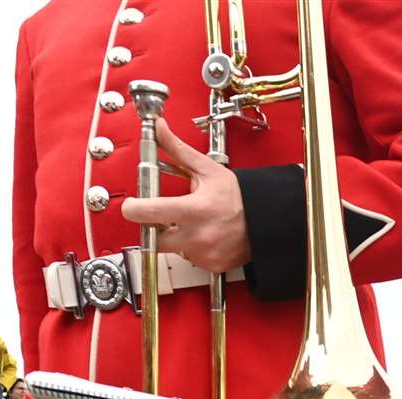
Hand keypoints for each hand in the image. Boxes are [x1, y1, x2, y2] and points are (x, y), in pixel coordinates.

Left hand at [121, 118, 250, 272]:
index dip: (133, 209)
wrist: (268, 221)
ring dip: (178, 238)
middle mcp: (198, 235)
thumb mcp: (208, 170)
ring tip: (196, 224)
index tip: (133, 205)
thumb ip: (178, 150)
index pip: (146, 214)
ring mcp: (205, 253)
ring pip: (174, 250)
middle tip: (168, 216)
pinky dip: (194, 249)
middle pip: (154, 239)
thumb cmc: (240, 198)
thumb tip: (160, 131)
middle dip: (156, 227)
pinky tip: (206, 236)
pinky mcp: (212, 264)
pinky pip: (191, 259)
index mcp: (194, 209)